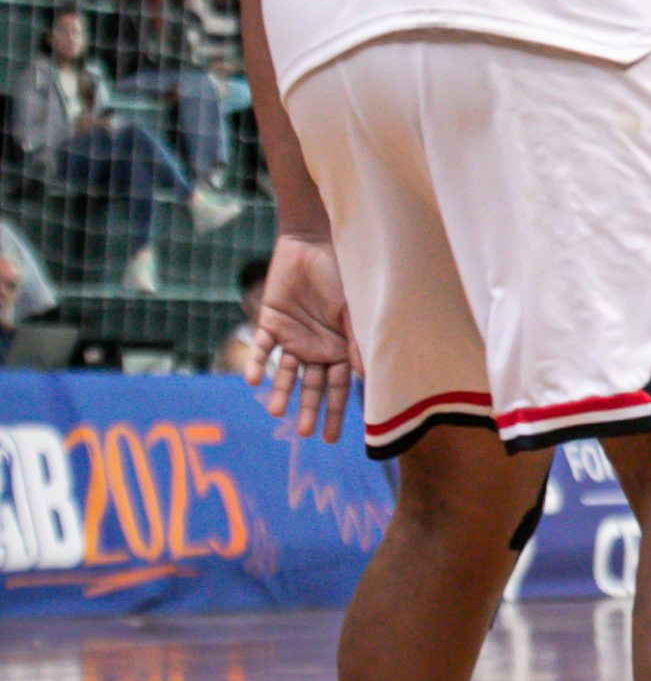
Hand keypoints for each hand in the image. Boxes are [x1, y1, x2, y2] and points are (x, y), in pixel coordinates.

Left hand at [252, 235, 359, 439]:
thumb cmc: (342, 273)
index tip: (335, 437)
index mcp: (340, 347)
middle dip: (309, 409)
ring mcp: (292, 337)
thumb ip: (356, 342)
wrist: (312, 243)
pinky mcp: (269, 323)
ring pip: (285, 373)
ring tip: (276, 413)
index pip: (339, 386)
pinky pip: (262, 348)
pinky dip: (257, 364)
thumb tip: (365, 376)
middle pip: (312, 386)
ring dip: (281, 392)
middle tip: (304, 433)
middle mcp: (316, 348)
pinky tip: (253, 382)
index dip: (337, 410)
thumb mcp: (353, 309)